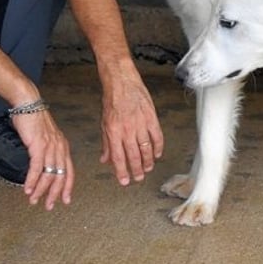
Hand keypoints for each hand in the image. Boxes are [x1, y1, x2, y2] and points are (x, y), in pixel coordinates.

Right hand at [11, 110, 73, 209]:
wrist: (29, 104)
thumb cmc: (34, 120)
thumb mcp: (45, 138)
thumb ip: (46, 152)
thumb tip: (42, 168)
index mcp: (63, 147)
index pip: (69, 171)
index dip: (67, 187)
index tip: (65, 200)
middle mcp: (60, 148)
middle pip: (61, 176)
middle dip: (54, 194)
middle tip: (49, 206)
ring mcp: (50, 147)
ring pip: (49, 174)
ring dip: (40, 190)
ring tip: (33, 200)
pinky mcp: (39, 145)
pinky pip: (37, 167)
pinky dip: (32, 180)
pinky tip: (27, 189)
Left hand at [99, 70, 163, 184]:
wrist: (122, 82)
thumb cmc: (112, 101)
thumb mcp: (104, 123)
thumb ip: (106, 143)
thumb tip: (104, 159)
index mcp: (113, 132)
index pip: (118, 157)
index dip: (122, 171)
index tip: (125, 181)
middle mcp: (127, 130)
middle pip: (134, 155)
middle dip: (136, 170)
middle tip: (138, 178)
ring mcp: (140, 123)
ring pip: (146, 148)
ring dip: (147, 161)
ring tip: (147, 169)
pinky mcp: (151, 117)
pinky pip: (157, 136)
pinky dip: (158, 147)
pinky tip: (157, 154)